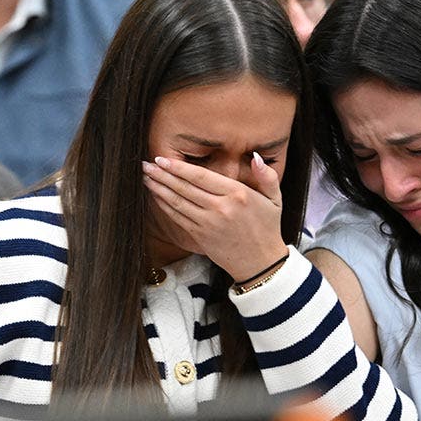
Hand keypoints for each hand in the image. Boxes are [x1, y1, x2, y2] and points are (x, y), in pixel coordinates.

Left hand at [141, 154, 288, 281]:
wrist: (261, 263)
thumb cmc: (267, 228)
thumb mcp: (275, 200)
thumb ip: (268, 176)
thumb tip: (256, 157)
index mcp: (238, 194)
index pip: (202, 177)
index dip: (179, 167)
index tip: (162, 159)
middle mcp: (221, 208)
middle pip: (185, 188)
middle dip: (163, 175)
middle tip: (145, 164)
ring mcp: (208, 223)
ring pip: (178, 202)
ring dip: (159, 188)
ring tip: (146, 177)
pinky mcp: (200, 236)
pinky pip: (178, 218)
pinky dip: (165, 206)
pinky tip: (156, 196)